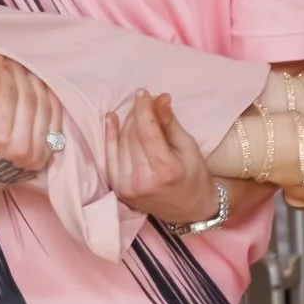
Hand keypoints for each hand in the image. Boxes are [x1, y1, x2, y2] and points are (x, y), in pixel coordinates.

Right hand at [0, 55, 62, 205]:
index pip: (8, 96)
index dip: (5, 73)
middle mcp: (22, 147)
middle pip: (29, 98)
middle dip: (20, 74)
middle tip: (12, 61)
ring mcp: (37, 153)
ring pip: (46, 107)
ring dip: (37, 84)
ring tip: (25, 71)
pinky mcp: (46, 157)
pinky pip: (56, 123)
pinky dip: (52, 101)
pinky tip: (41, 88)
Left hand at [103, 89, 221, 227]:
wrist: (189, 210)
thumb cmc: (193, 176)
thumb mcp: (188, 147)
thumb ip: (170, 123)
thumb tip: (159, 97)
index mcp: (166, 170)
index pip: (147, 131)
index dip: (144, 109)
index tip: (143, 92)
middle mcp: (143, 180)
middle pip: (133, 136)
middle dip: (137, 114)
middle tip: (144, 100)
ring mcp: (127, 187)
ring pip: (121, 144)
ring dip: (126, 123)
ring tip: (135, 111)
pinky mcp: (118, 190)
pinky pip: (110, 157)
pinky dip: (110, 137)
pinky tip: (112, 120)